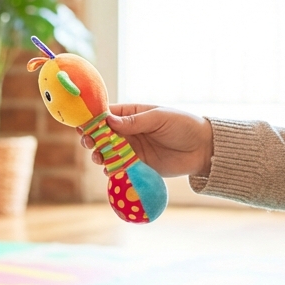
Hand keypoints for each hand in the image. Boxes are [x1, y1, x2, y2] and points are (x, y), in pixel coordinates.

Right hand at [78, 104, 213, 176]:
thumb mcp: (159, 118)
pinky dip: (111, 169)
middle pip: (102, 135)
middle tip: (89, 144)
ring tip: (98, 158)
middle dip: (92, 139)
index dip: (92, 120)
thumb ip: (135, 121)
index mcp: (131, 114)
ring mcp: (132, 150)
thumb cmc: (183, 125)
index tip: (82, 125)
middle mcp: (128, 132)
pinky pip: (119, 168)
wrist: (203, 149)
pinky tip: (110, 170)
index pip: (106, 115)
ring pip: (108, 153)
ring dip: (99, 155)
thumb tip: (109, 121)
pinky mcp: (137, 166)